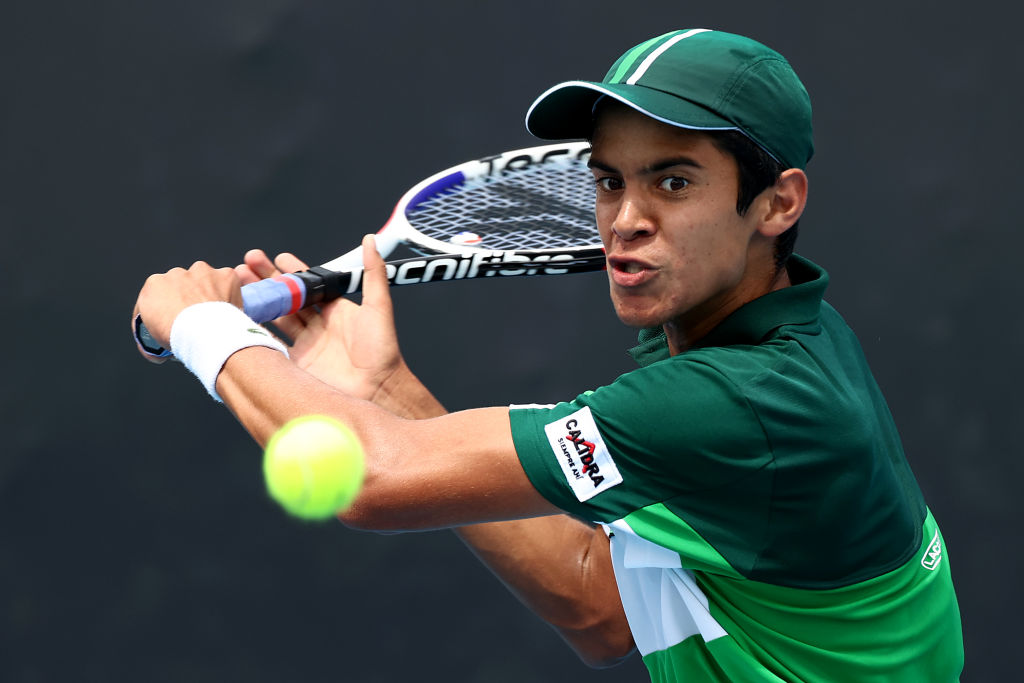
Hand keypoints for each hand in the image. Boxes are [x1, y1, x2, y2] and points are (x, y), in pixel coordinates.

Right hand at [133, 261, 242, 361]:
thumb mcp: (153, 339)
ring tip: (214, 313)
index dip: (167, 306)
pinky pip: (229, 280)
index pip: (159, 293)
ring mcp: (202, 272)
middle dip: (189, 297)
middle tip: (196, 317)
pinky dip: (230, 291)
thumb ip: (152, 336)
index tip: (174, 318)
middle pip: (183, 284)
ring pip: (205, 279)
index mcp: (154, 284)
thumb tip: (157, 354)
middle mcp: (177, 273)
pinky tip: (229, 305)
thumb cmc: (178, 336)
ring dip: (208, 291)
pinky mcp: (225, 275)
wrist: (205, 334)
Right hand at [235, 236, 404, 401]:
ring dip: (259, 300)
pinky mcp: (297, 364)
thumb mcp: (379, 307)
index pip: (309, 285)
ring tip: (239, 284)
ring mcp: (306, 344)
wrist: (377, 389)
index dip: (292, 271)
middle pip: (288, 298)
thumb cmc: (383, 350)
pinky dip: (258, 332)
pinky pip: (273, 345)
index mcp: (335, 310)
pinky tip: (243, 317)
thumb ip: (373, 273)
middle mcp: (319, 325)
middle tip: (247, 264)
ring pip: (276, 317)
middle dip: (267, 280)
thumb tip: (370, 242)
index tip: (276, 257)